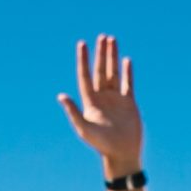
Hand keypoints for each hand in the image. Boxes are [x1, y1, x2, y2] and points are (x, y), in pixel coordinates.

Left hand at [57, 35, 144, 181]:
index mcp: (90, 101)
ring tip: (113, 40)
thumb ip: (73, 111)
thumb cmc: (101, 144)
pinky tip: (127, 60)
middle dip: (101, 54)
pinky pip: (128, 84)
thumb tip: (61, 95)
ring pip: (114, 73)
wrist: (122, 154)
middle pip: (100, 70)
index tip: (82, 44)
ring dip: (113, 57)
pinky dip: (127, 72)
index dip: (83, 60)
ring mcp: (116, 99)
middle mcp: (102, 97)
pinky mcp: (129, 103)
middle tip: (102, 36)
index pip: (85, 75)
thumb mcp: (84, 128)